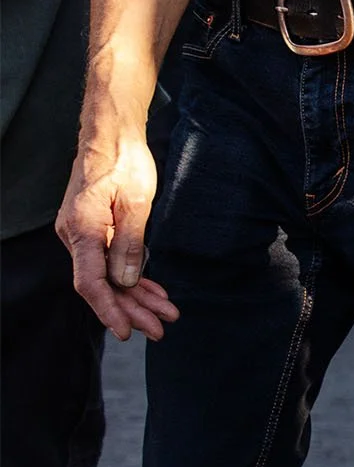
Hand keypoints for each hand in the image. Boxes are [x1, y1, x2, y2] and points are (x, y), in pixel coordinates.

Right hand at [56, 117, 179, 341]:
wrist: (111, 135)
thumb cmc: (124, 163)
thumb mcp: (135, 202)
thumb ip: (129, 244)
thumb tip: (126, 282)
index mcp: (81, 230)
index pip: (91, 283)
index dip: (110, 310)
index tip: (128, 331)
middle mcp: (75, 235)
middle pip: (101, 284)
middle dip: (131, 310)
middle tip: (161, 330)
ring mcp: (82, 233)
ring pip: (108, 275)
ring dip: (136, 297)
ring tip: (165, 315)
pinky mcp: (93, 229)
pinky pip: (110, 261)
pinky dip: (132, 278)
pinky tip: (152, 292)